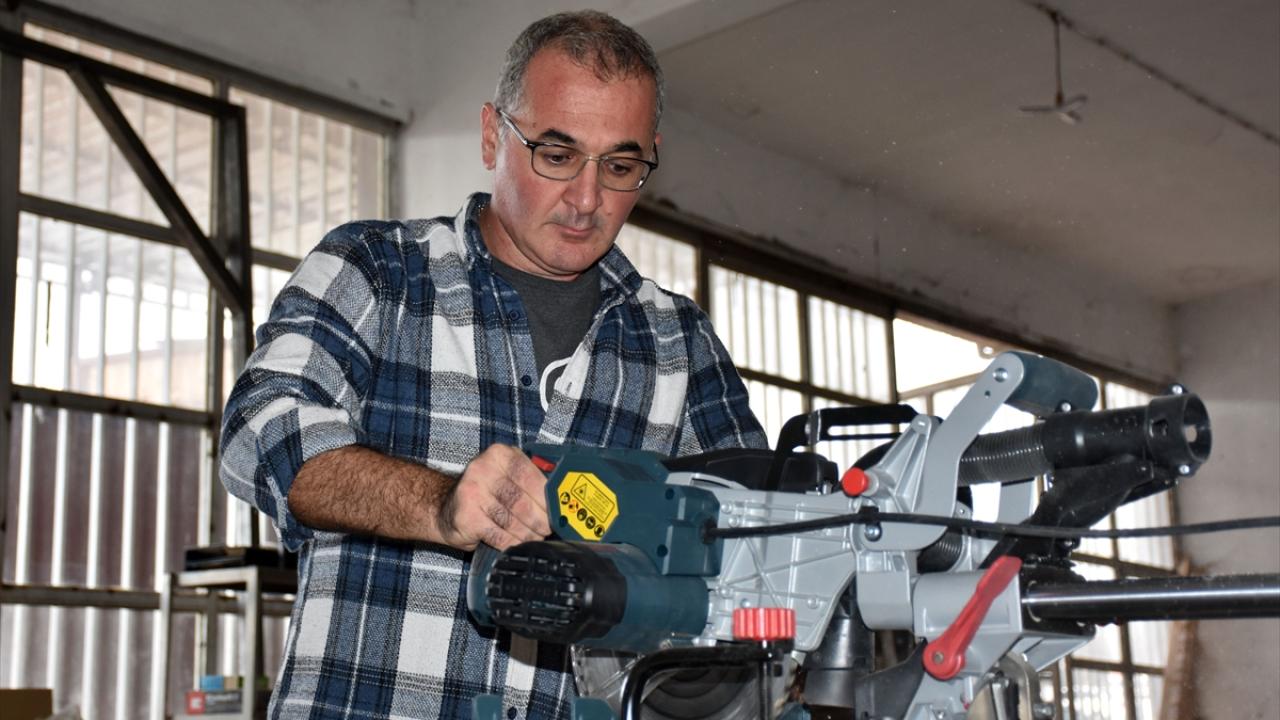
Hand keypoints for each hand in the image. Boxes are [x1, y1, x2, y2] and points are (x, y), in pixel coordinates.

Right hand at [435, 444, 551, 550]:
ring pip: (512, 520)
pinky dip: (512, 542)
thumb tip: (559, 498)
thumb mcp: (506, 475)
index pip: (531, 476)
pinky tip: (517, 543)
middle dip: (540, 520)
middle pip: (522, 501)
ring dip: (528, 534)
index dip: (547, 498)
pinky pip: (499, 535)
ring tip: (535, 538)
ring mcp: (472, 493)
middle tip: (548, 529)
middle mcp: (483, 469)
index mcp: (499, 454)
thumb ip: (530, 479)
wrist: (445, 508)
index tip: (558, 511)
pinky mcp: (466, 517)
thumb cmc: (485, 492)